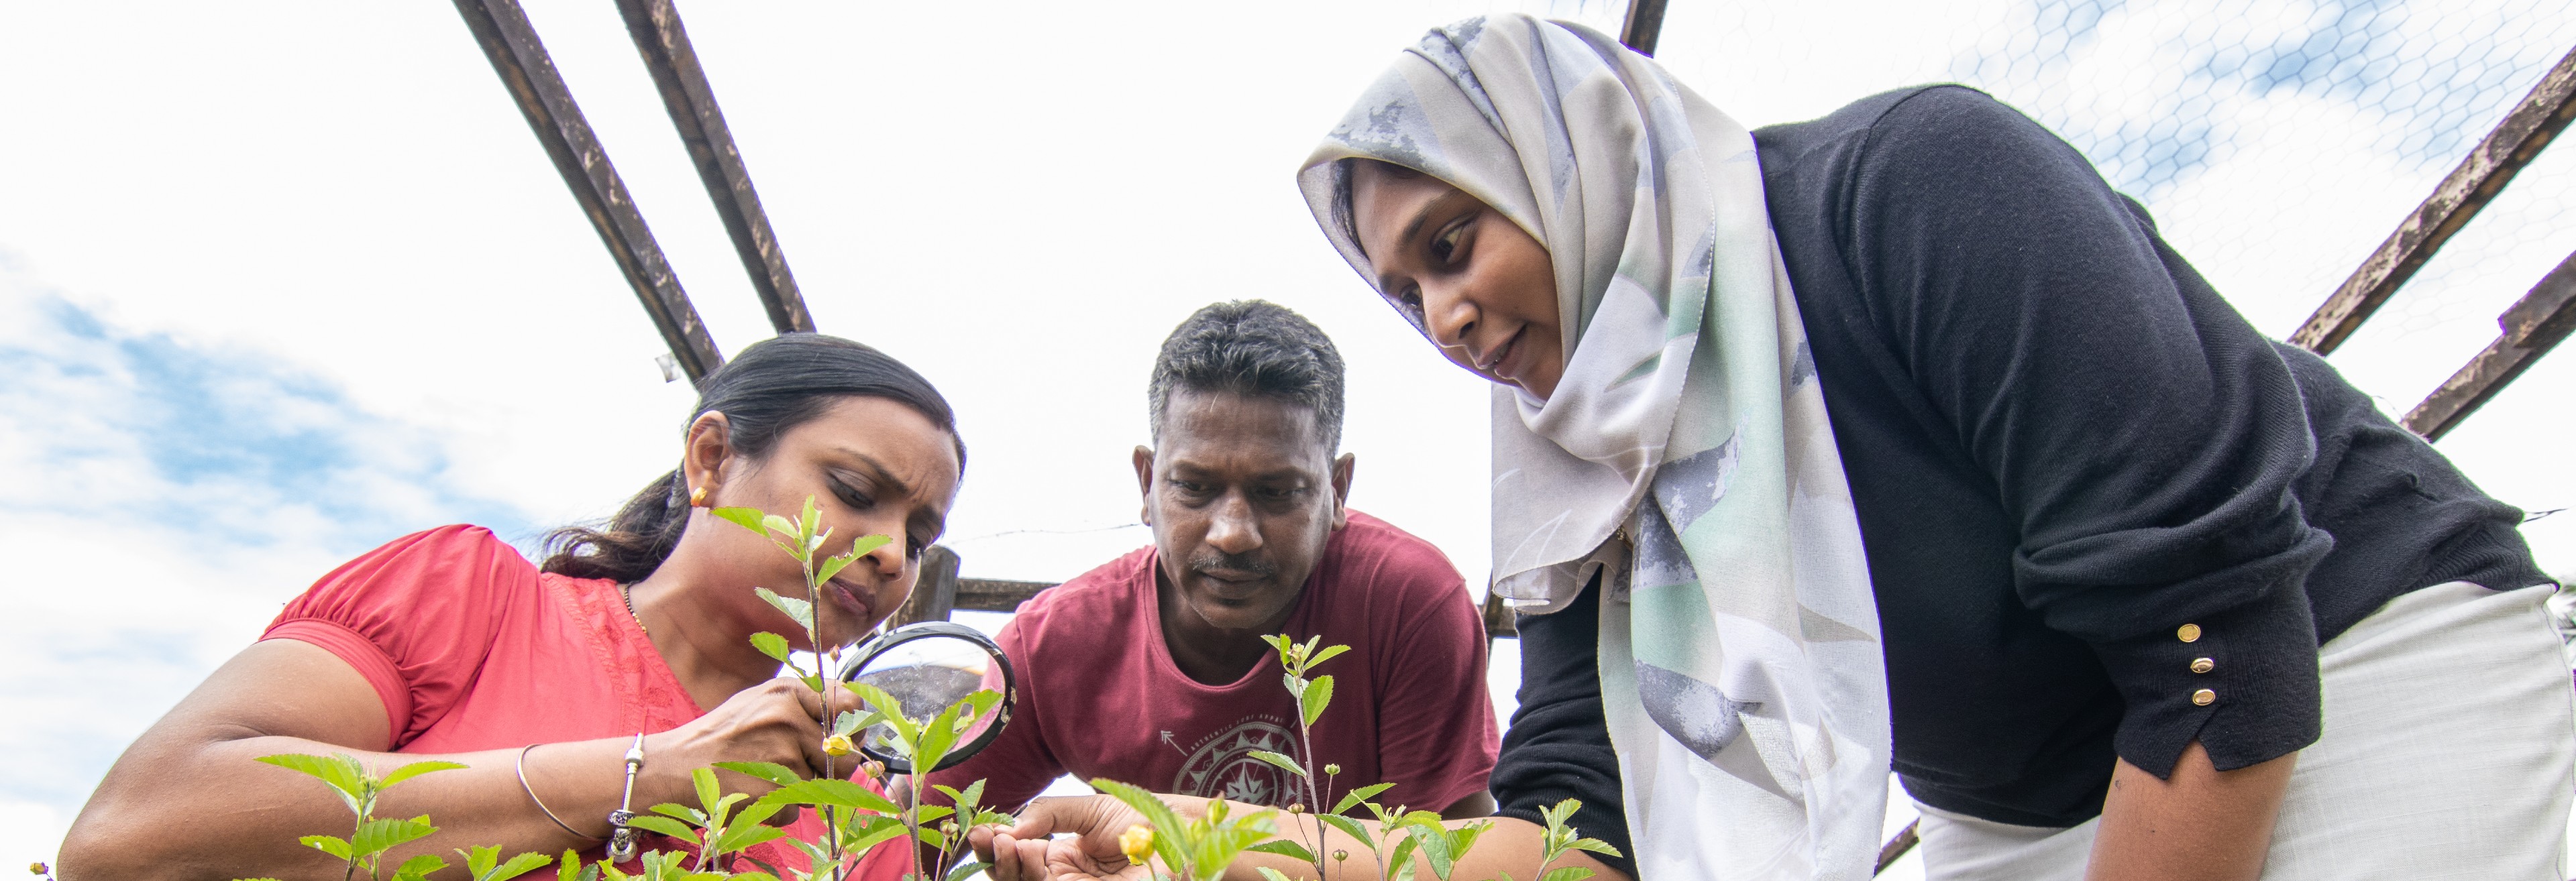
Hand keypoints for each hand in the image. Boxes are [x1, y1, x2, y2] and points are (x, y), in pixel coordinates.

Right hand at [649, 677, 846, 804]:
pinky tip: (755, 791)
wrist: (678, 765)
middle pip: (843, 756)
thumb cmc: (724, 733)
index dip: (852, 727)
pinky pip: (798, 809)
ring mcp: (782, 757)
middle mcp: (789, 721)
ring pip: (820, 786)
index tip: (841, 737)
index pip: (851, 707)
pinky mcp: (773, 791)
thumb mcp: (762, 699)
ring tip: (765, 774)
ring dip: (800, 788)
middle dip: (827, 767)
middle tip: (796, 765)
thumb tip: (852, 714)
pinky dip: (781, 808)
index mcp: (788, 692)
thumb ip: (806, 702)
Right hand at [971, 795, 1154, 880]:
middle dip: (994, 858)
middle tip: (986, 836)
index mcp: (1057, 857)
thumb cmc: (1140, 821)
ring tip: (1003, 843)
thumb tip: (1012, 827)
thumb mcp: (1088, 809)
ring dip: (1006, 867)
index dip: (995, 844)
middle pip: (1013, 877)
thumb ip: (1049, 813)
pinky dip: (1029, 876)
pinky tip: (1026, 853)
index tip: (982, 829)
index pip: (1016, 856)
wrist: (1179, 836)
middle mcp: (1059, 877)